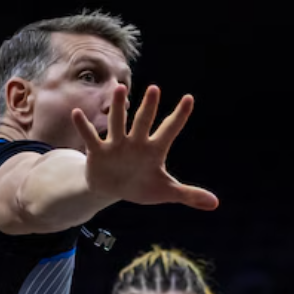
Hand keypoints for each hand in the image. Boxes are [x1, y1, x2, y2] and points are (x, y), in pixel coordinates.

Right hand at [74, 85, 217, 211]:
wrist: (112, 189)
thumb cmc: (141, 186)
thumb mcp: (165, 191)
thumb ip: (189, 194)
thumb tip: (215, 204)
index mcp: (154, 150)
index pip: (169, 130)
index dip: (179, 116)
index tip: (189, 99)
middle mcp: (136, 142)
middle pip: (143, 122)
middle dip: (148, 107)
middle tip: (154, 89)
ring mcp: (116, 145)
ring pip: (117, 123)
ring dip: (118, 108)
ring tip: (120, 89)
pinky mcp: (98, 152)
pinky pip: (90, 138)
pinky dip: (83, 127)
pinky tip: (77, 114)